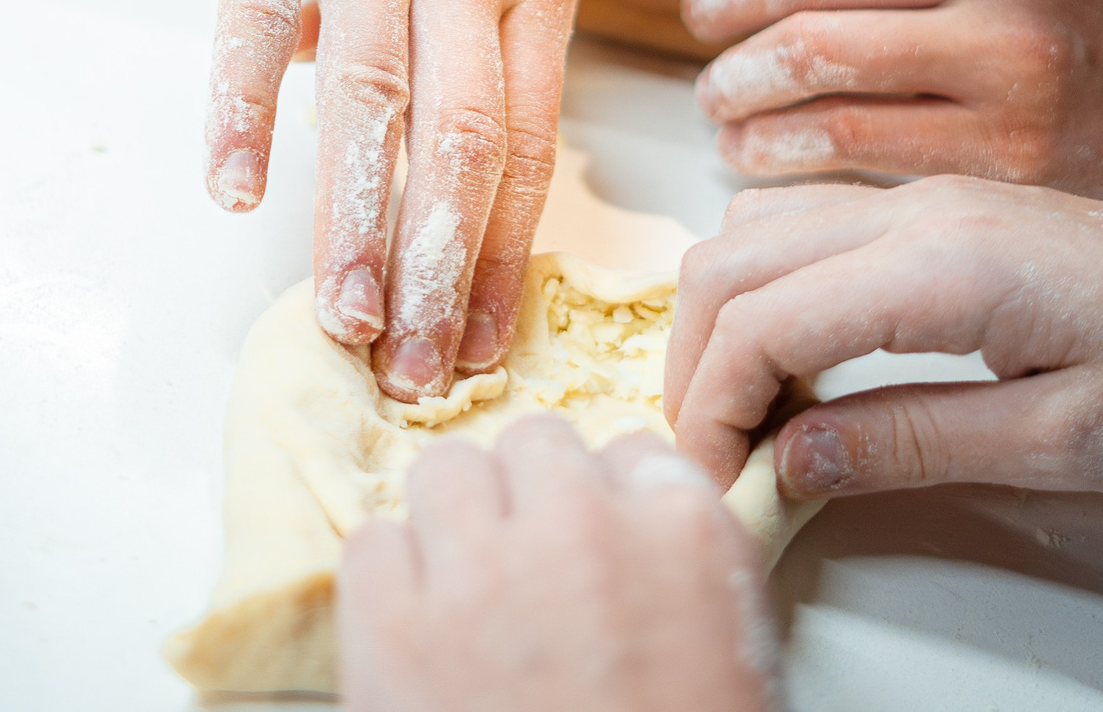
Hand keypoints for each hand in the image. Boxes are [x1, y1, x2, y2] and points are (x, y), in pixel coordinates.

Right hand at [202, 0, 627, 402]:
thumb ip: (488, 34)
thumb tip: (444, 165)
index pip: (526, 142)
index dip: (500, 257)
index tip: (480, 346)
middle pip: (458, 138)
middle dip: (432, 270)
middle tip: (409, 370)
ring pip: (364, 94)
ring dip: (348, 218)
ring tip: (334, 316)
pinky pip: (252, 14)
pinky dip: (239, 105)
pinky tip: (230, 187)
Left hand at [338, 419, 777, 711]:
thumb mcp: (730, 657)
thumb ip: (685, 572)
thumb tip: (638, 536)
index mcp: (683, 533)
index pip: (636, 453)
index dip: (610, 504)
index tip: (599, 543)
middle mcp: (580, 524)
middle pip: (536, 445)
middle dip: (532, 501)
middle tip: (529, 571)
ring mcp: (479, 567)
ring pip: (447, 472)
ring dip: (457, 524)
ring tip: (466, 595)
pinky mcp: (389, 621)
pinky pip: (372, 544)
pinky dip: (390, 583)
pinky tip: (417, 633)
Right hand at [664, 177, 1102, 496]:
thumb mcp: (1059, 442)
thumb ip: (910, 442)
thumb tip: (790, 460)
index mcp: (943, 264)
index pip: (756, 321)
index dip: (709, 410)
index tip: (715, 484)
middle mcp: (919, 209)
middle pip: (728, 260)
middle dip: (693, 365)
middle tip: (715, 456)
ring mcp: (926, 197)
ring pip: (753, 228)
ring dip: (723, 319)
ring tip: (755, 415)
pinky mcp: (941, 205)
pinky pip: (805, 222)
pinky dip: (765, 286)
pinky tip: (804, 358)